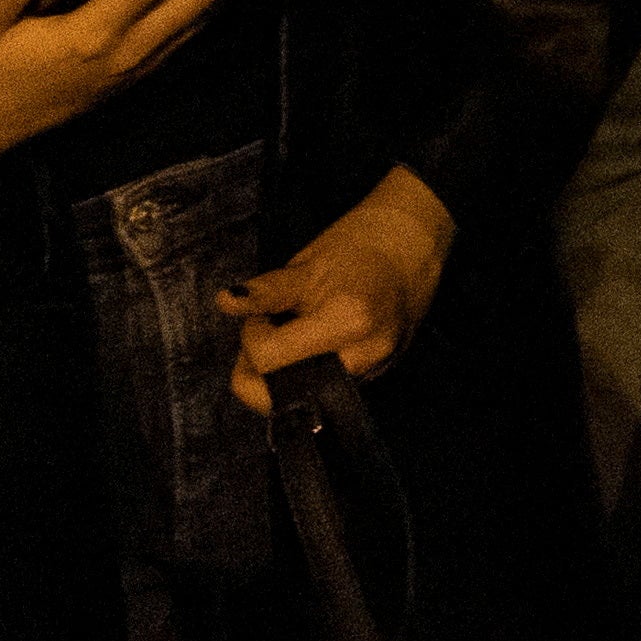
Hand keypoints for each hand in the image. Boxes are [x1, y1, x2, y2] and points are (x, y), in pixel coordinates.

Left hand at [223, 167, 453, 412]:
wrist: (415, 242)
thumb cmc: (361, 245)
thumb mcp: (307, 265)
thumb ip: (265, 293)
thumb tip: (224, 302)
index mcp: (347, 323)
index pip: (267, 360)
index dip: (251, 336)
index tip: (261, 314)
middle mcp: (364, 357)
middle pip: (281, 394)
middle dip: (262, 368)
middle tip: (270, 329)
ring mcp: (375, 370)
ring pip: (303, 397)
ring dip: (284, 372)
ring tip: (295, 333)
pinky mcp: (379, 376)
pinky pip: (326, 389)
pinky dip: (308, 372)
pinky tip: (316, 341)